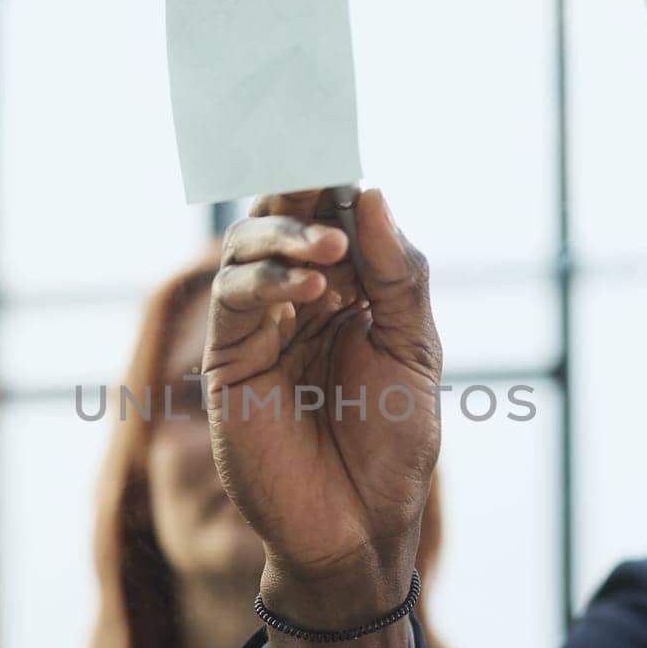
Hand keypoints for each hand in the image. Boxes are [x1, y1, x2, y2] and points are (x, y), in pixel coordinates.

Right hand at [203, 187, 441, 633]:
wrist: (359, 527)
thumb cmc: (393, 444)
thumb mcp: (415, 350)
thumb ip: (395, 274)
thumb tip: (371, 191)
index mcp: (350, 289)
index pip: (334, 210)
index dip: (330, 166)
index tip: (337, 120)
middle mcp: (301, 297)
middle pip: (283, 214)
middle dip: (294, 177)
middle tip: (312, 150)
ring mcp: (261, 326)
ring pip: (248, 246)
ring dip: (286, 236)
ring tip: (329, 254)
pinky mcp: (231, 360)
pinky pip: (234, 299)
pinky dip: (266, 281)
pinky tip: (308, 288)